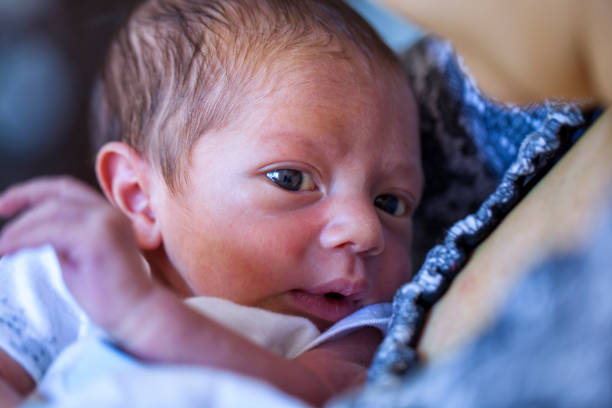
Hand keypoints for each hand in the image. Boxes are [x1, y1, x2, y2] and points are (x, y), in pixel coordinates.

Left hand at [0, 176, 154, 331]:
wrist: (138, 316)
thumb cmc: (109, 296)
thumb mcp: (77, 259)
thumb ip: (61, 240)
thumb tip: (32, 233)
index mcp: (108, 214)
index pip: (65, 189)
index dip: (31, 192)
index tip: (4, 205)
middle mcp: (109, 212)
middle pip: (55, 194)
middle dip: (19, 200)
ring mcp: (106, 222)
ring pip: (50, 211)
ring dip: (18, 228)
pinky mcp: (98, 239)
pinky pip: (49, 231)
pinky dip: (22, 239)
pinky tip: (6, 251)